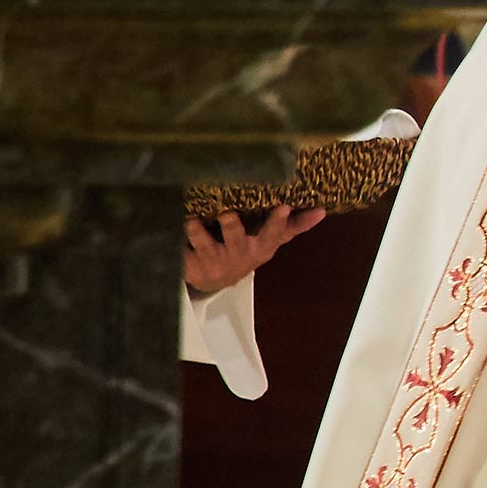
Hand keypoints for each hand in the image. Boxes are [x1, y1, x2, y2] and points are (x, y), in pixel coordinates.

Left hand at [183, 205, 321, 299]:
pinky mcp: (188, 265)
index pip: (272, 234)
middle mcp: (237, 255)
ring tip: (190, 220)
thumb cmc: (246, 251)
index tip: (283, 206)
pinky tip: (164, 227)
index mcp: (259, 248)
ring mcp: (212, 261)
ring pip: (203, 242)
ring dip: (196, 232)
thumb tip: (322, 210)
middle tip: (228, 213)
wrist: (216, 280)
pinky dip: (172, 242)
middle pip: (236, 238)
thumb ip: (293, 226)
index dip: (278, 221)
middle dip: (232, 226)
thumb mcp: (269, 241)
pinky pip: (178, 252)